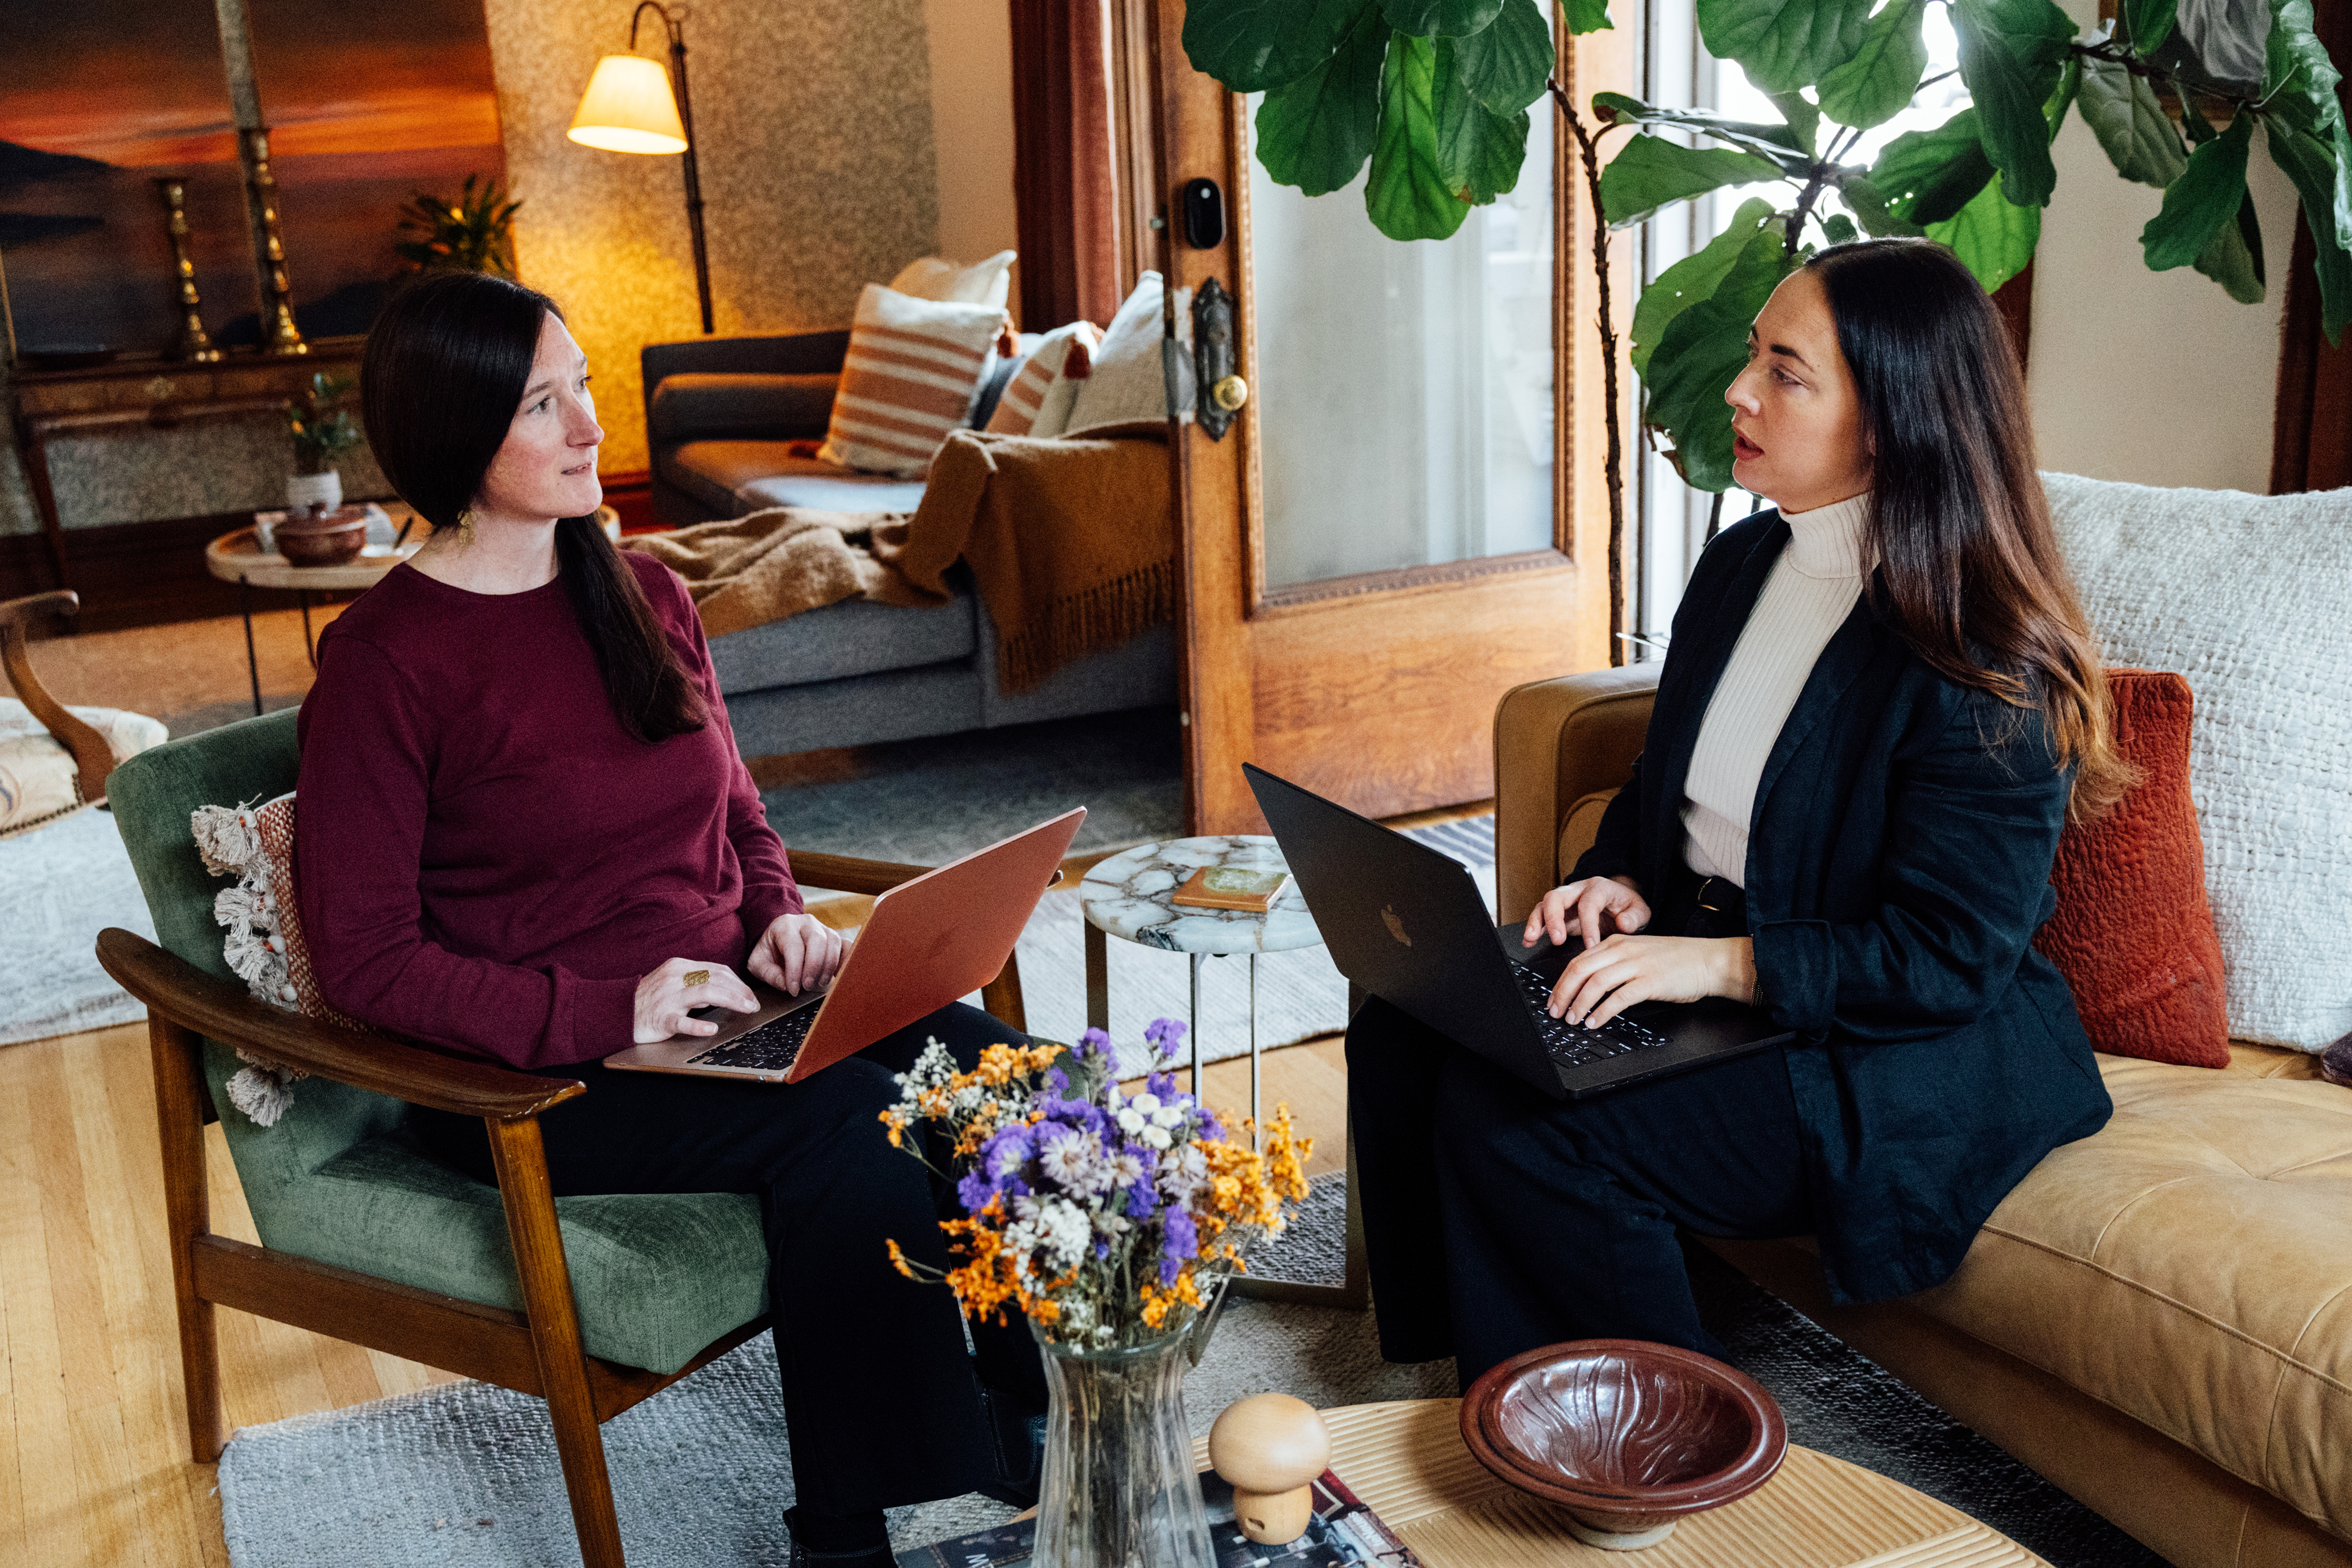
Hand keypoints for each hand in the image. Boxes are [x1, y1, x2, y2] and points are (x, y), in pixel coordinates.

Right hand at [634, 958, 757, 1044]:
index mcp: (680, 967)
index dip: (739, 982)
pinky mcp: (661, 1018)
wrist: (617, 1012)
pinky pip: (682, 1022)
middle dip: (741, 991)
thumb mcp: (673, 983)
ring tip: (746, 1009)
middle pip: (716, 979)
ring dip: (731, 1000)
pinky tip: (712, 1029)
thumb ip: (697, 984)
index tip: (751, 994)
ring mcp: (668, 998)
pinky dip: (699, 1026)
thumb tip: (722, 990)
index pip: (717, 970)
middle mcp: (675, 978)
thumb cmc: (649, 999)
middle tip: (755, 1004)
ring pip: (705, 993)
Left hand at [749, 912, 850, 995]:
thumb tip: (787, 984)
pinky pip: (846, 945)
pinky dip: (846, 960)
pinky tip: (839, 975)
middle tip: (807, 986)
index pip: (793, 946)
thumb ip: (769, 974)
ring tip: (820, 983)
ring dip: (829, 966)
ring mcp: (823, 928)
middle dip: (814, 966)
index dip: (795, 970)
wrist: (778, 941)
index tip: (793, 989)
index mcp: (784, 925)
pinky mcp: (834, 937)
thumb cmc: (769, 952)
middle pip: (817, 940)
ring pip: (834, 942)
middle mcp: (806, 922)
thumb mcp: (758, 963)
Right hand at [1523, 875, 1650, 950]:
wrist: (1619, 902)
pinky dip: (1533, 928)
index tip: (1591, 946)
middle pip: (1557, 897)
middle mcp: (1577, 890)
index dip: (1589, 925)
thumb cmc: (1627, 907)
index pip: (1589, 904)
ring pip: (1543, 905)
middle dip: (1554, 918)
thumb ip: (1635, 917)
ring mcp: (1565, 901)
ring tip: (1532, 938)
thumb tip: (1623, 923)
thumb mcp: (1640, 910)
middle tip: (1558, 939)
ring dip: (1536, 922)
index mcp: (1599, 888)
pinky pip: (1540, 917)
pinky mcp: (1557, 912)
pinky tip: (1529, 941)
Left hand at [1548, 935, 1756, 1029]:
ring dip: (1580, 1004)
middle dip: (1563, 993)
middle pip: (1580, 970)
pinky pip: (1618, 997)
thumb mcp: (1638, 954)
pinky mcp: (1650, 981)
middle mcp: (1623, 950)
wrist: (1708, 960)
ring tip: (1573, 1020)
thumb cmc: (1675, 960)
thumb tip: (1588, 985)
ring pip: (1596, 983)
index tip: (1553, 999)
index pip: (1578, 961)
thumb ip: (1614, 963)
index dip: (1561, 982)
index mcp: (1617, 943)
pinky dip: (1603, 1012)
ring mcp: (1636, 965)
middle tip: (1556, 1012)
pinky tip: (1595, 1022)